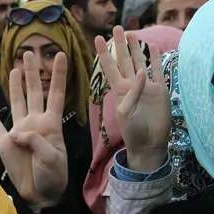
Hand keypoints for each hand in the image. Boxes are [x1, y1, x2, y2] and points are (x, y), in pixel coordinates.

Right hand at [0, 51, 67, 210]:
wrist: (40, 194)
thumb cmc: (53, 175)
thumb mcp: (50, 157)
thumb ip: (35, 141)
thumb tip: (16, 133)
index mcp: (50, 124)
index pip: (56, 94)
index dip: (58, 75)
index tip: (60, 55)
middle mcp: (34, 123)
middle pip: (34, 92)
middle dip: (32, 72)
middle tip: (29, 53)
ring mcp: (19, 132)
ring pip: (16, 103)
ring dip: (16, 86)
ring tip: (16, 69)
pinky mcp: (5, 143)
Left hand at [95, 26, 169, 171]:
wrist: (148, 143)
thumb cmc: (131, 132)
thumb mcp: (124, 114)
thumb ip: (131, 94)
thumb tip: (141, 74)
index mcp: (118, 90)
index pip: (108, 67)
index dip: (103, 53)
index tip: (96, 39)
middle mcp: (130, 85)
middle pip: (124, 60)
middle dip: (120, 45)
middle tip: (117, 28)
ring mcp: (146, 86)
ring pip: (139, 62)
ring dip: (136, 48)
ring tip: (132, 33)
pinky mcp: (160, 90)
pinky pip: (158, 70)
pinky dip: (155, 59)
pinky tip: (152, 47)